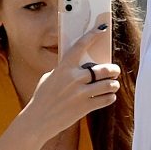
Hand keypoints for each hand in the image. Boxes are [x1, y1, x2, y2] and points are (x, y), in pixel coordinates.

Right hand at [22, 26, 120, 141]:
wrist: (35, 121)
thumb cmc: (42, 98)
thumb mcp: (50, 79)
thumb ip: (65, 70)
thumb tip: (80, 64)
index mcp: (64, 68)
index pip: (80, 46)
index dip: (93, 35)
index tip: (102, 28)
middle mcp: (74, 78)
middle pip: (104, 69)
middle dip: (113, 70)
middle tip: (115, 71)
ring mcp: (80, 93)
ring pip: (109, 84)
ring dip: (113, 85)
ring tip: (112, 85)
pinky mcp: (84, 107)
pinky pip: (107, 99)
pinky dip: (110, 97)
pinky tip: (107, 97)